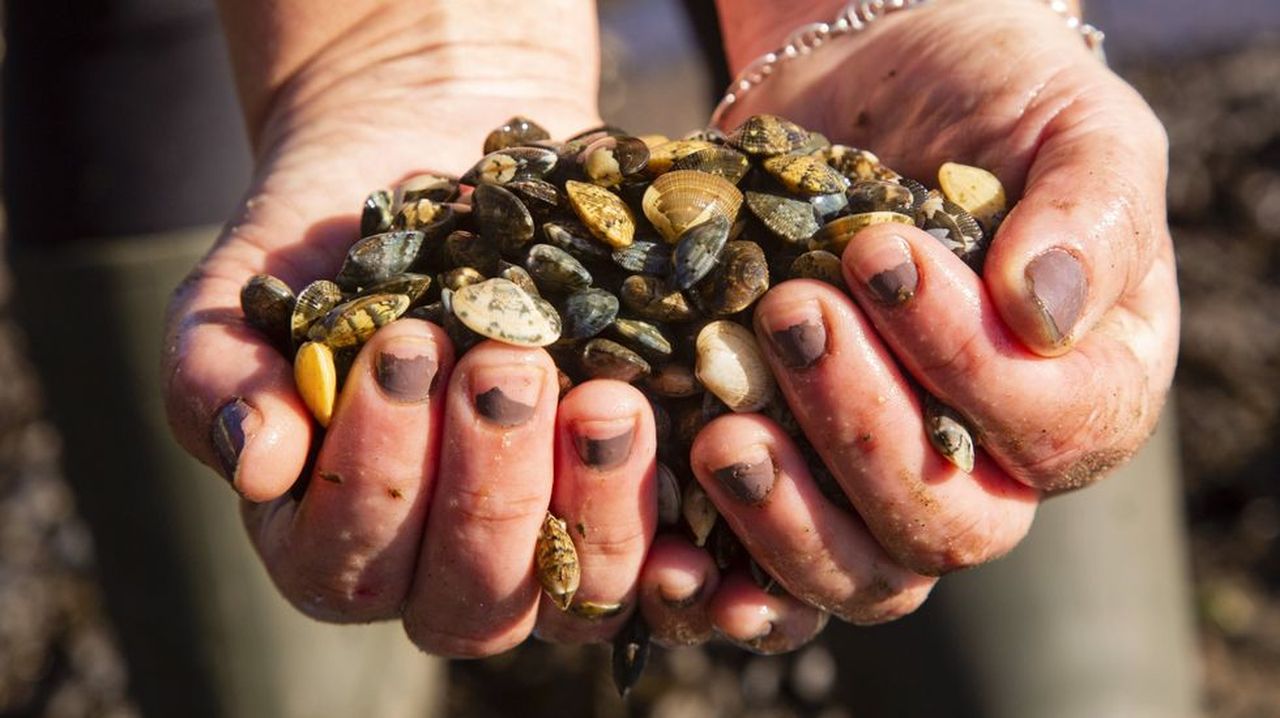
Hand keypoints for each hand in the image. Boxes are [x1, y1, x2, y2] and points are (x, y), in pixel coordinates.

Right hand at [162, 0, 677, 655]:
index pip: (345, 559)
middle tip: (509, 364)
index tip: (406, 347)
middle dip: (490, 488)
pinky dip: (691, 556)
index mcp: (334, 538)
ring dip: (593, 508)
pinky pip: (665, 571)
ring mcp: (546, 553)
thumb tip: (252, 459)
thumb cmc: (328, 246)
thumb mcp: (246, 296)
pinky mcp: (631, 512)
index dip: (375, 475)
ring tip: (605, 396)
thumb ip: (218, 376)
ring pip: (572, 597)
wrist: (438, 169)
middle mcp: (440, 570)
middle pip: (468, 599)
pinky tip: (708, 490)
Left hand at [640, 0, 1177, 650]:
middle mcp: (993, 460)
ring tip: (720, 435)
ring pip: (861, 574)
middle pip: (950, 529)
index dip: (964, 363)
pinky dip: (724, 573)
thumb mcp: (1067, 122)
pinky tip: (675, 545)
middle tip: (791, 316)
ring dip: (787, 517)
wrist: (871, 81)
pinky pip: (769, 568)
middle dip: (862, 432)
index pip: (1051, 430)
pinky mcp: (796, 474)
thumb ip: (1090, 210)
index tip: (878, 255)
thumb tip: (1043, 314)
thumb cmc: (988, 97)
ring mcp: (886, 476)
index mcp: (1088, 389)